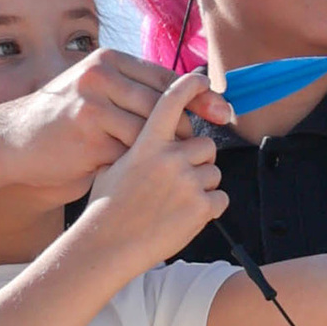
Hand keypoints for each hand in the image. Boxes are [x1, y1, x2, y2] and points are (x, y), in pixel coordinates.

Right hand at [0, 48, 231, 199]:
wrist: (16, 141)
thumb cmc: (63, 120)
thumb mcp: (95, 91)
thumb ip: (132, 90)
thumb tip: (187, 98)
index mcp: (108, 61)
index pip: (164, 78)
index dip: (197, 96)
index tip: (223, 111)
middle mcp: (101, 76)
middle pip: (163, 105)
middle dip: (191, 127)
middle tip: (208, 146)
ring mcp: (93, 105)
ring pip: (150, 132)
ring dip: (168, 154)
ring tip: (180, 168)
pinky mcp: (88, 136)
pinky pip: (129, 156)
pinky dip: (142, 170)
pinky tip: (153, 181)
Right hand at [78, 70, 228, 268]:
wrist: (107, 244)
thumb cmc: (106, 208)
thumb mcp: (113, 166)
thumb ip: (137, 148)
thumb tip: (151, 137)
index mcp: (147, 143)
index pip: (171, 102)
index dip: (189, 87)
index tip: (202, 81)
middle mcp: (169, 158)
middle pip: (205, 144)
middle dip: (198, 159)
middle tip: (180, 178)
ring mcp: (187, 182)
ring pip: (214, 172)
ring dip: (203, 184)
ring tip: (177, 201)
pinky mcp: (201, 207)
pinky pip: (220, 198)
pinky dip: (210, 207)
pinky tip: (185, 216)